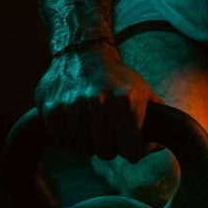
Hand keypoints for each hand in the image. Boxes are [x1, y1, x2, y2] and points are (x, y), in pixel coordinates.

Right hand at [34, 48, 164, 162]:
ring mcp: (72, 105)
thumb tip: (155, 147)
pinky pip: (65, 142)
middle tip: (111, 134)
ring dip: (91, 143)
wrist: (83, 53)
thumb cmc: (118, 79)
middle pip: (107, 153)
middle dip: (111, 147)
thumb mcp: (144, 93)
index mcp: (126, 100)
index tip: (130, 143)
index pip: (131, 149)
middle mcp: (98, 101)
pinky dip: (72, 138)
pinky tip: (78, 123)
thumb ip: (156, 122)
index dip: (133, 150)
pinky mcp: (52, 109)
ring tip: (94, 126)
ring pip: (85, 149)